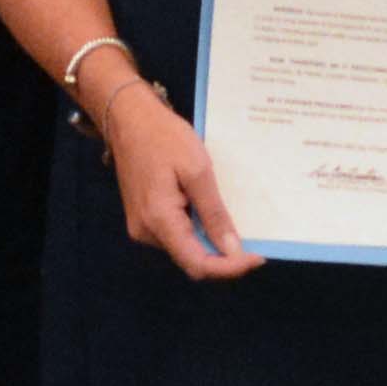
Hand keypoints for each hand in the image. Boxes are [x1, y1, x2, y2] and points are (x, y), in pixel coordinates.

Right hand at [100, 86, 257, 280]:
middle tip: (255, 245)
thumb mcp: (197, 170)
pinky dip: (198, 232)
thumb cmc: (163, 137)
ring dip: (211, 244)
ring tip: (239, 228)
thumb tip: (232, 250)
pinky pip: (176, 235)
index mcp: (158, 220)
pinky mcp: (144, 218)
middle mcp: (146, 232)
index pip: (198, 264)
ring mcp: (142, 226)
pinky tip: (215, 217)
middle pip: (191, 260)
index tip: (257, 257)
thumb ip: (214, 214)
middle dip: (224, 258)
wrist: (129, 118)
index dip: (229, 268)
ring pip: (184, 249)